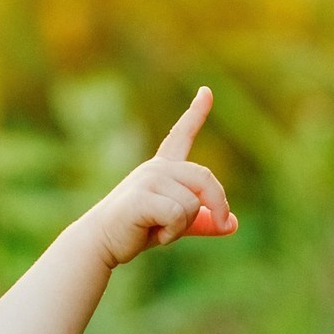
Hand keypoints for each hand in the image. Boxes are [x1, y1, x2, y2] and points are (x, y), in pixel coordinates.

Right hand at [77, 86, 239, 268]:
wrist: (100, 242)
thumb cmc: (136, 229)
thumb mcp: (175, 223)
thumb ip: (202, 221)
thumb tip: (232, 225)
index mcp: (163, 168)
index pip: (181, 135)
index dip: (196, 113)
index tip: (206, 91)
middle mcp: (157, 168)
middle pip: (205, 178)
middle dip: (218, 204)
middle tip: (221, 224)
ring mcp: (147, 179)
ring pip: (192, 203)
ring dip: (183, 226)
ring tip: (160, 228)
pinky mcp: (140, 197)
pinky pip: (177, 214)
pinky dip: (172, 232)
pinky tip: (154, 233)